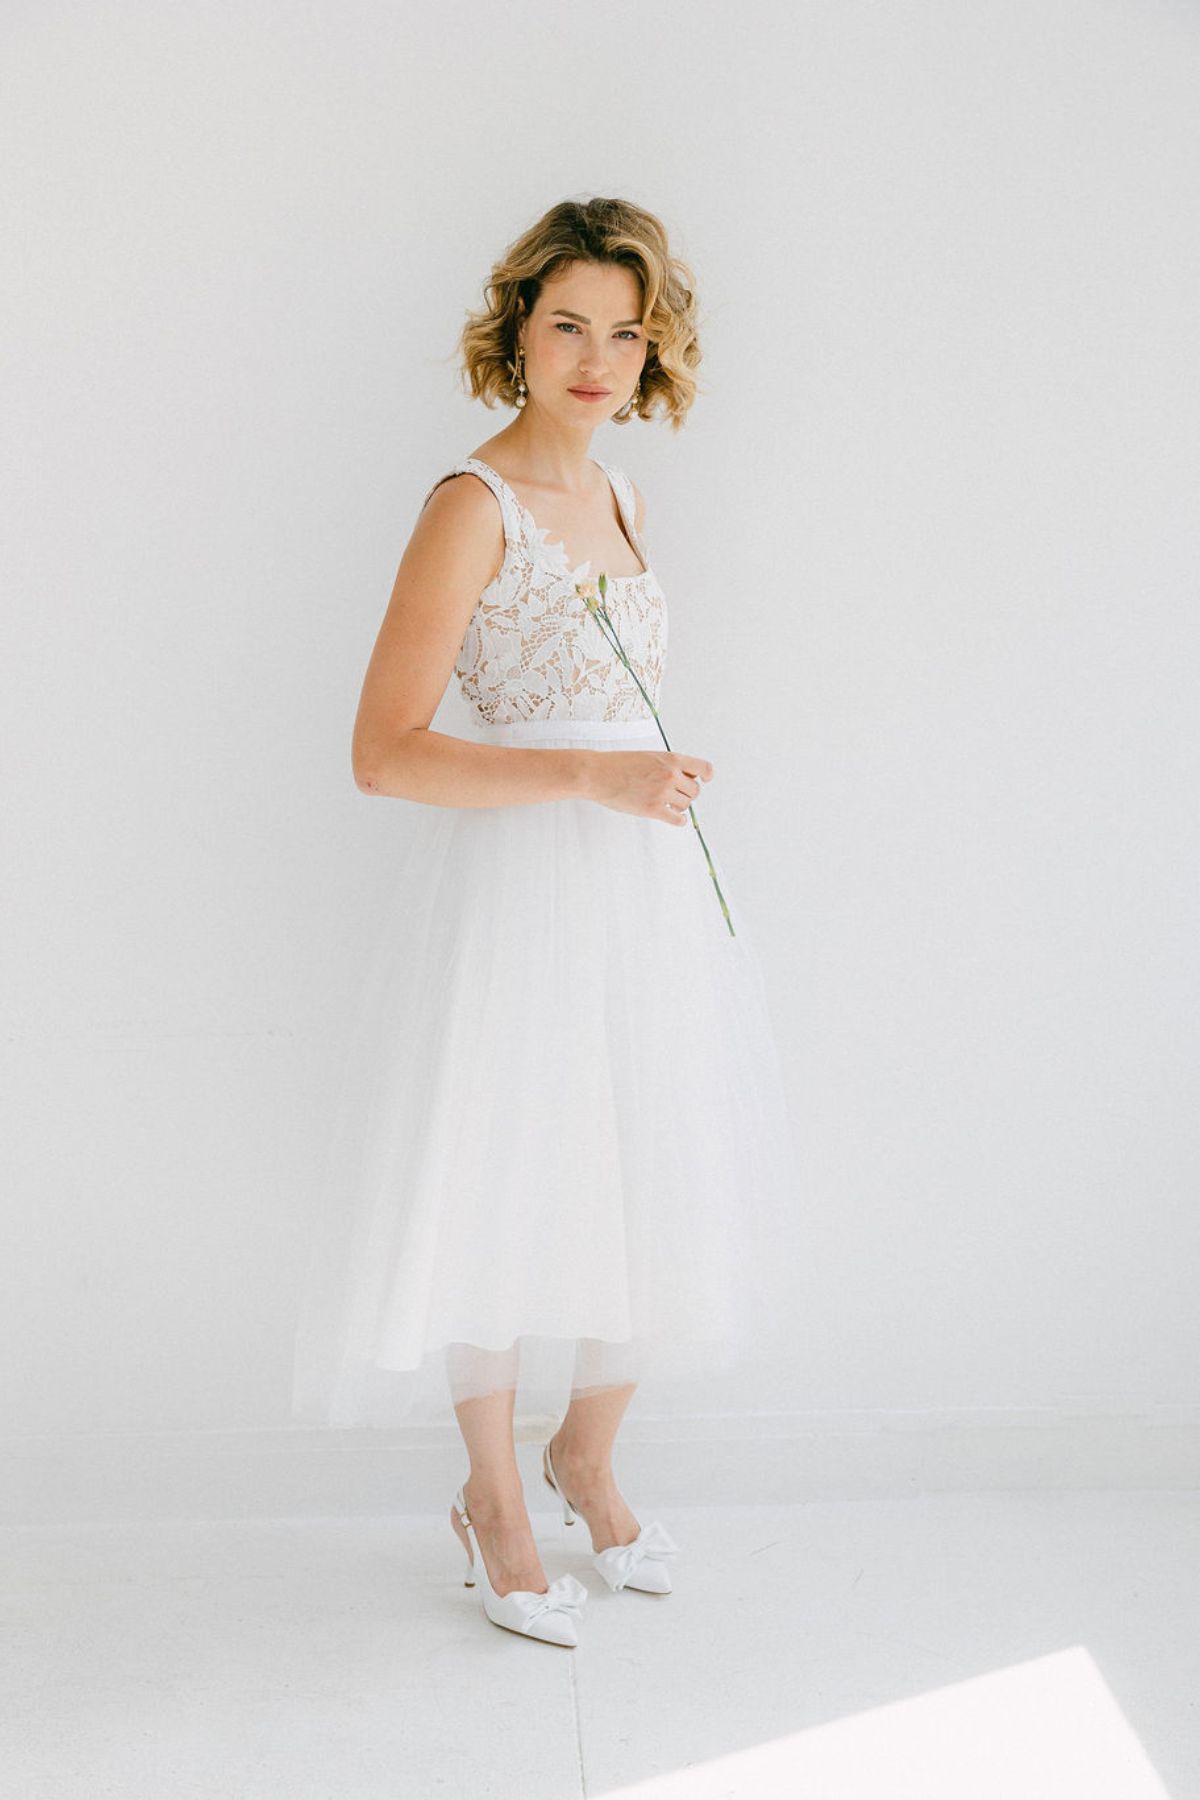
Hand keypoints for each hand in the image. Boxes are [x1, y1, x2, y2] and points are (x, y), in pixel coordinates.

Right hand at [584, 749, 712, 825]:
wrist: (598, 774)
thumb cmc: (618, 764)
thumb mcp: (649, 757)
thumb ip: (668, 766)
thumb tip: (684, 780)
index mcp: (671, 759)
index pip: (703, 768)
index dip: (706, 776)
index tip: (705, 780)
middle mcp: (670, 775)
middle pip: (695, 791)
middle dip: (687, 793)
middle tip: (674, 794)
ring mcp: (662, 793)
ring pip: (686, 805)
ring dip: (679, 806)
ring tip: (666, 803)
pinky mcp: (652, 809)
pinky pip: (678, 819)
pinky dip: (679, 820)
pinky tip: (673, 817)